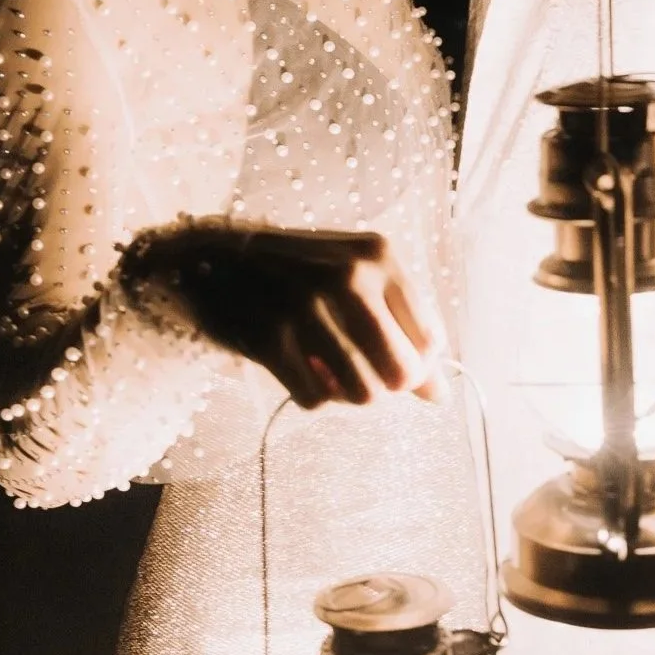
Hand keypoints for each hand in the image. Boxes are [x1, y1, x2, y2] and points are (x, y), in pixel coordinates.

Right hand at [146, 225, 446, 408]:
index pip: (432, 341)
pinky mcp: (271, 338)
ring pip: (364, 393)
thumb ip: (402, 327)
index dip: (418, 367)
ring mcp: (307, 307)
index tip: (392, 361)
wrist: (215, 257)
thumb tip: (439, 396)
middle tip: (364, 374)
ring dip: (348, 394)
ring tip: (331, 372)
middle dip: (387, 387)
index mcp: (378, 255)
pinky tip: (299, 368)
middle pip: (403, 373)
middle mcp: (348, 276)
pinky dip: (311, 394)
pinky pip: (315, 399)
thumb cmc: (299, 270)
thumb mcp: (357, 277)